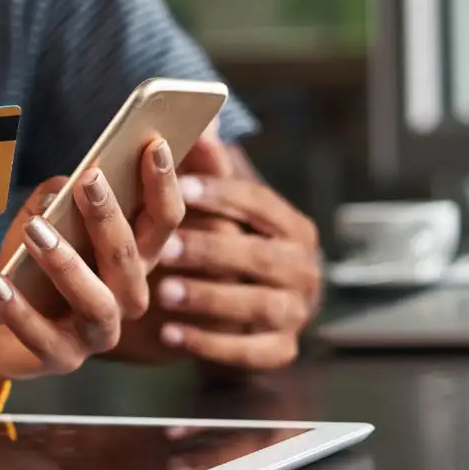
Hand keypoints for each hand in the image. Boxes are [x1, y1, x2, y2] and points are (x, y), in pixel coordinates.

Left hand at [0, 138, 185, 380]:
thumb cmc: (30, 265)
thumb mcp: (43, 220)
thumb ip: (57, 197)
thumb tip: (66, 183)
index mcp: (135, 257)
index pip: (164, 220)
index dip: (164, 184)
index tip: (155, 144)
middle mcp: (128, 296)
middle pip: (132, 256)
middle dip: (111, 217)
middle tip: (90, 179)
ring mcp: (99, 332)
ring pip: (96, 299)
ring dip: (66, 263)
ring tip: (36, 231)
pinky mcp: (62, 359)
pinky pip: (42, 337)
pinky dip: (18, 310)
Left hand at [149, 133, 320, 369]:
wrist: (247, 315)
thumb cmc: (227, 249)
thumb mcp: (220, 213)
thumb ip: (210, 170)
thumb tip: (202, 117)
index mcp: (293, 228)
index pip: (261, 204)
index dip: (221, 195)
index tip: (178, 187)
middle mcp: (304, 269)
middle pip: (260, 257)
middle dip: (211, 250)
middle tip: (166, 247)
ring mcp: (297, 313)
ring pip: (257, 306)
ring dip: (209, 298)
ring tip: (163, 293)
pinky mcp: (281, 351)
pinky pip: (249, 352)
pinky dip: (210, 345)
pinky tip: (171, 336)